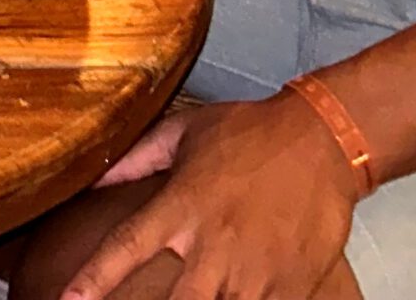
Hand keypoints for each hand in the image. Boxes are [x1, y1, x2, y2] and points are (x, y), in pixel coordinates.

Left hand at [66, 95, 358, 299]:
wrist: (322, 143)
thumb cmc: (251, 133)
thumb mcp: (186, 132)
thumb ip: (137, 157)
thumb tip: (96, 174)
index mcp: (181, 206)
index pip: (126, 247)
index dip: (93, 279)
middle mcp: (212, 246)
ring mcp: (252, 274)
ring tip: (202, 295)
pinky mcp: (289, 290)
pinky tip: (241, 296)